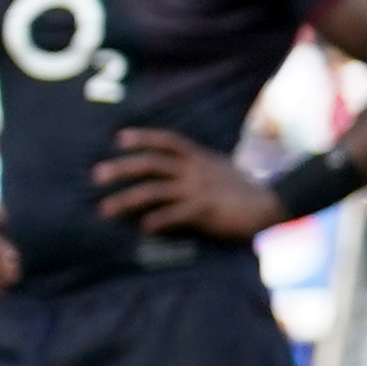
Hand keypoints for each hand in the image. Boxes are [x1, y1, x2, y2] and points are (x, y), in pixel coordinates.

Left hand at [93, 125, 282, 240]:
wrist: (270, 204)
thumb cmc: (242, 188)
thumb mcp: (218, 167)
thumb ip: (196, 163)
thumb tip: (176, 163)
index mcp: (198, 157)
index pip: (166, 140)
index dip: (142, 137)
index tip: (118, 139)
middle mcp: (194, 170)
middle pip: (150, 164)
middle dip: (121, 168)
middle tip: (96, 176)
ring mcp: (197, 190)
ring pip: (153, 192)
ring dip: (125, 200)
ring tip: (104, 210)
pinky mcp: (203, 211)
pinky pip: (173, 215)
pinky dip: (155, 221)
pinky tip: (142, 228)